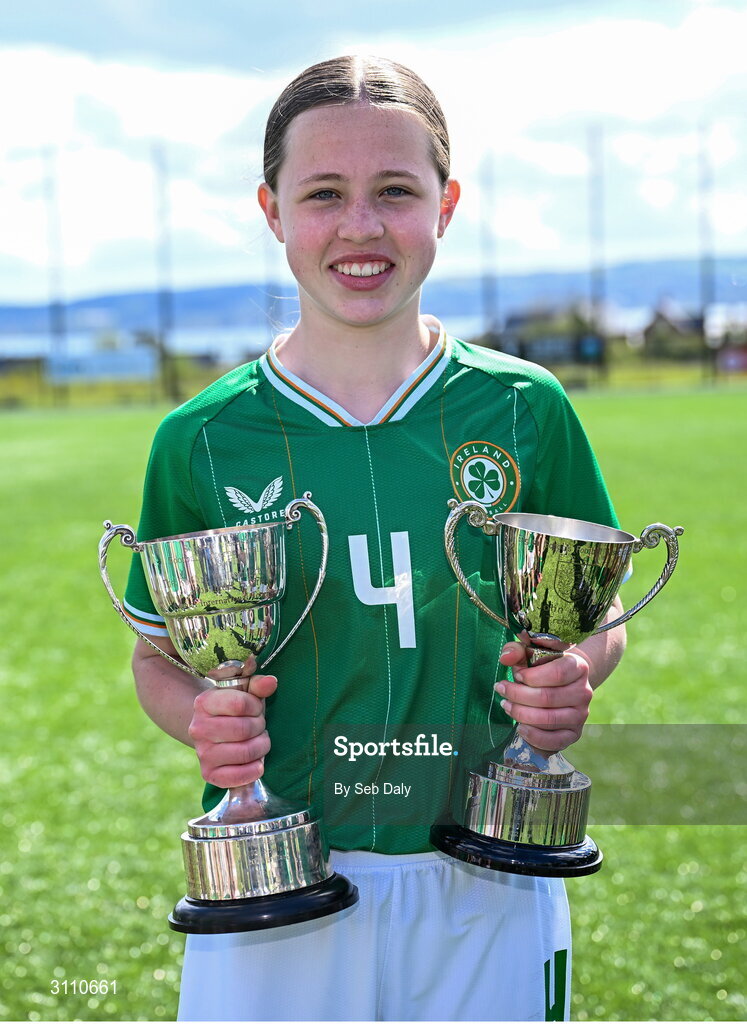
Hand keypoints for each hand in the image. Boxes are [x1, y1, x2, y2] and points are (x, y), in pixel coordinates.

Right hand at [188, 656, 277, 787]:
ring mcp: (202, 752)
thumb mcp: (244, 692)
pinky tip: (257, 762)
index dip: (255, 706)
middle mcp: (198, 728)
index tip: (256, 709)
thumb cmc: (234, 709)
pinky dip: (254, 770)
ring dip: (261, 747)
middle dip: (260, 727)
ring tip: (258, 741)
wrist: (213, 731)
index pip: (239, 704)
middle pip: (244, 729)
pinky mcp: (209, 774)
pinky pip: (238, 777)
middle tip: (259, 727)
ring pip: (245, 752)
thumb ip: (258, 685)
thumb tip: (270, 682)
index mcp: (204, 702)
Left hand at [496, 641, 592, 752]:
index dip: (531, 676)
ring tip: (506, 706)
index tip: (516, 675)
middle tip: (501, 690)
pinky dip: (534, 737)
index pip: (557, 673)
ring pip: (548, 719)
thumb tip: (505, 658)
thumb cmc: (543, 666)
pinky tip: (520, 727)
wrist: (565, 684)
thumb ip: (516, 650)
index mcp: (577, 667)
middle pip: (547, 698)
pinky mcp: (574, 733)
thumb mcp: (530, 652)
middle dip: (518, 695)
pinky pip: (554, 741)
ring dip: (521, 714)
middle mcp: (583, 691)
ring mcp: (581, 715)